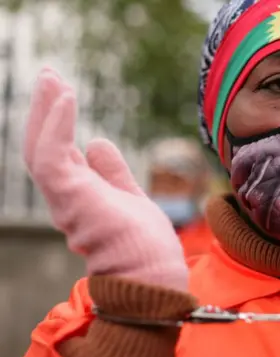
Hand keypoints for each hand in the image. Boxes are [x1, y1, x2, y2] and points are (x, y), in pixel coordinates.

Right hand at [23, 69, 187, 291]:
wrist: (152, 272)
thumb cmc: (144, 244)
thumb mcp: (129, 195)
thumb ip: (112, 172)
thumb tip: (97, 142)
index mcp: (81, 195)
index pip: (60, 152)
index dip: (57, 121)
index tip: (62, 92)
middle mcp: (66, 195)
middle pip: (44, 144)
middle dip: (45, 109)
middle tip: (48, 74)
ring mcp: (65, 197)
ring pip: (40, 147)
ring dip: (46, 110)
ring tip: (52, 78)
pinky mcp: (70, 196)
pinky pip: (52, 155)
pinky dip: (56, 125)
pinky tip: (65, 98)